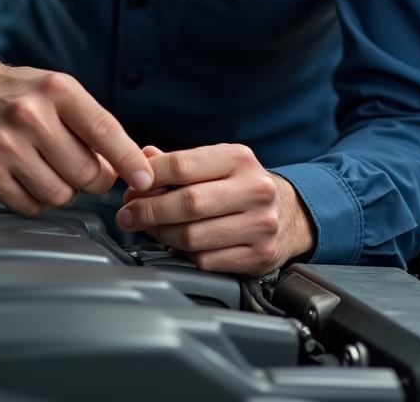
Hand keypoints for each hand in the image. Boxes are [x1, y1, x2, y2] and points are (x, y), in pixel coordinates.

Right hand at [0, 54, 152, 215]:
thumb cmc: (18, 94)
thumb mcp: (59, 90)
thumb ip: (92, 123)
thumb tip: (126, 165)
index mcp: (56, 90)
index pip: (104, 130)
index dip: (129, 160)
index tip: (144, 178)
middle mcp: (30, 115)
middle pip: (85, 172)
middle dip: (95, 179)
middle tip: (86, 170)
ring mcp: (5, 146)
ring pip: (60, 194)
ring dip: (65, 190)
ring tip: (52, 169)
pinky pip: (29, 206)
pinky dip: (36, 199)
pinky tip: (28, 176)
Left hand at [116, 143, 316, 276]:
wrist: (291, 213)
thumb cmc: (242, 185)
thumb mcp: (217, 163)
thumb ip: (180, 162)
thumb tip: (143, 159)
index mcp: (239, 159)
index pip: (183, 165)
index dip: (149, 177)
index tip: (130, 187)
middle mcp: (254, 189)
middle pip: (187, 203)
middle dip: (148, 210)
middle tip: (128, 214)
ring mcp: (259, 225)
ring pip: (193, 236)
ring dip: (160, 235)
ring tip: (148, 229)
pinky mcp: (258, 255)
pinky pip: (205, 260)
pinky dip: (182, 254)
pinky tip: (176, 245)